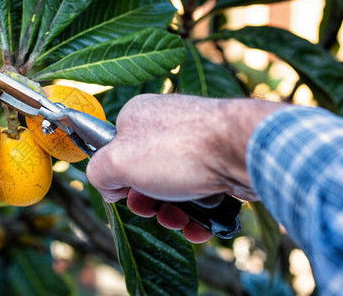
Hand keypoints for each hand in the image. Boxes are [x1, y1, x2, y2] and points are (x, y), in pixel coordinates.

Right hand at [87, 94, 283, 242]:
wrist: (244, 150)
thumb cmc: (179, 150)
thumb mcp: (117, 162)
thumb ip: (98, 173)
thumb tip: (107, 185)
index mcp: (137, 116)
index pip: (115, 151)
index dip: (117, 178)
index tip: (126, 193)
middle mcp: (166, 125)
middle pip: (145, 174)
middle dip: (148, 203)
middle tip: (154, 211)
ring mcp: (196, 144)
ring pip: (174, 188)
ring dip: (173, 214)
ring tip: (181, 221)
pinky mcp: (221, 162)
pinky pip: (201, 194)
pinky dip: (198, 215)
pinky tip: (201, 226)